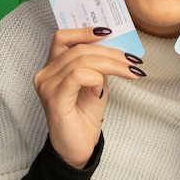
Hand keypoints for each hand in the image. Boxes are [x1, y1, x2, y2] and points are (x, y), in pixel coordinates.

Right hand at [33, 27, 145, 167]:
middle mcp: (46, 73)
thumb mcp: (96, 83)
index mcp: (53, 66)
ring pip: (81, 60)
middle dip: (111, 52)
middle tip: (133, 60)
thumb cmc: (85, 116)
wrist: (79, 148)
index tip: (109, 31)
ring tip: (130, 72)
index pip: (63, 37)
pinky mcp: (54, 98)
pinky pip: (78, 75)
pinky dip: (96, 77)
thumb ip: (98, 65)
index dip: (85, 31)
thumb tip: (116, 47)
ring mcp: (47, 85)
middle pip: (79, 48)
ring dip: (111, 64)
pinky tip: (102, 89)